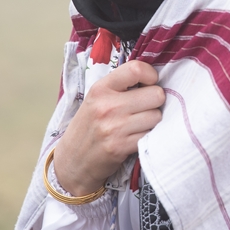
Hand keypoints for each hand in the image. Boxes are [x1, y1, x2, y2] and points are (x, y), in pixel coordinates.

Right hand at [52, 60, 164, 195]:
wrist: (72, 160)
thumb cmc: (89, 126)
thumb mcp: (96, 98)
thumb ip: (121, 85)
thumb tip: (155, 78)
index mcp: (101, 88)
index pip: (136, 69)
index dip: (151, 75)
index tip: (149, 84)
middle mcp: (107, 106)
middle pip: (156, 95)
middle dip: (155, 102)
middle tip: (144, 108)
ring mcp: (114, 127)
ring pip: (157, 116)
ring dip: (152, 121)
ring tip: (138, 124)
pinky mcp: (121, 147)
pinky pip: (150, 135)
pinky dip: (148, 137)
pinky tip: (135, 137)